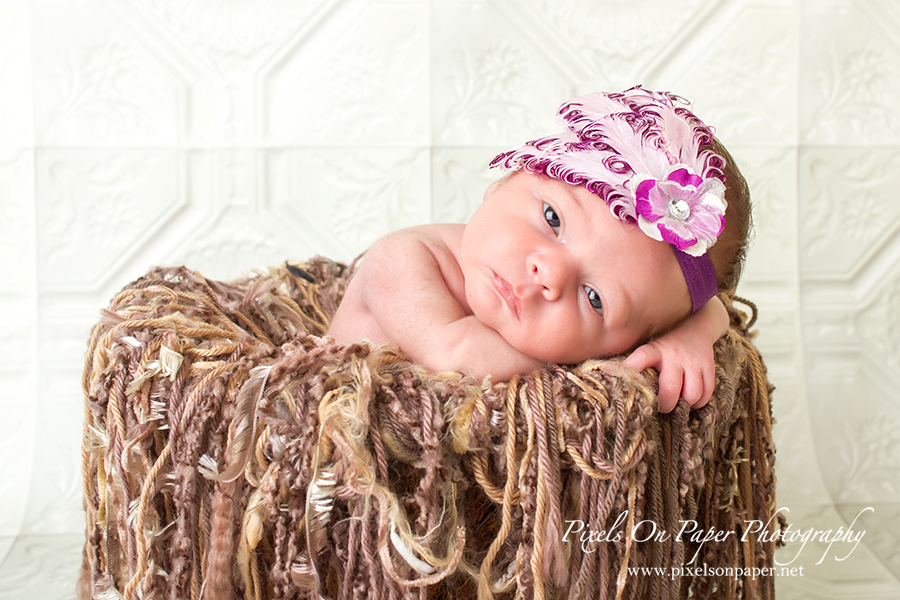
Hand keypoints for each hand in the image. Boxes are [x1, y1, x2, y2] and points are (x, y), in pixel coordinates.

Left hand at [623, 297, 727, 412]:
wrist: (697, 321)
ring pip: (692, 394)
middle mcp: (674, 355)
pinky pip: (707, 392)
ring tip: (679, 403)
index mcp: (654, 349)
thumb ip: (635, 363)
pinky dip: (700, 401)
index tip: (621, 387)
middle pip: (670, 389)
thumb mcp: (647, 344)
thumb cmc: (664, 341)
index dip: (629, 372)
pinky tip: (692, 398)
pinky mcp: (708, 365)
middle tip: (661, 407)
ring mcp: (693, 360)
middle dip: (665, 404)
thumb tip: (610, 378)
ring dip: (685, 405)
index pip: (640, 359)